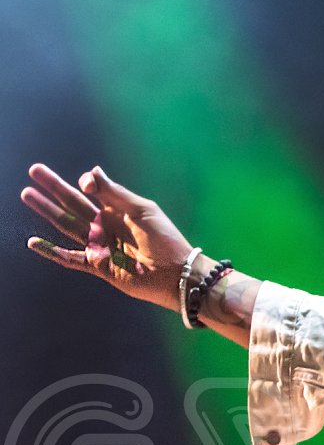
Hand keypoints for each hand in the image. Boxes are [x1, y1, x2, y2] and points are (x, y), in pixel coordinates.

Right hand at [20, 164, 195, 310]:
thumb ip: (115, 193)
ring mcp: (100, 245)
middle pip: (74, 203)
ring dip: (47, 210)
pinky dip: (52, 252)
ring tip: (27, 194)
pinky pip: (70, 258)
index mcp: (119, 210)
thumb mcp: (142, 211)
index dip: (86, 183)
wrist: (175, 274)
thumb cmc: (165, 239)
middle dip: (54, 187)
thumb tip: (92, 171)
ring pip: (67, 224)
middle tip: (34, 170)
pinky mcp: (98, 266)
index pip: (94, 191)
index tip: (86, 184)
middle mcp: (106, 226)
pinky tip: (33, 242)